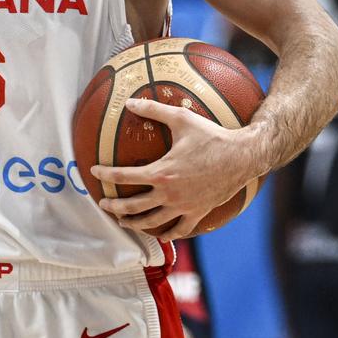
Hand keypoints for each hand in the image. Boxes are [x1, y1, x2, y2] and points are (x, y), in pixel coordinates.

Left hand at [90, 98, 260, 241]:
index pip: (124, 176)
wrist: (242, 156)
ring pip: (151, 222)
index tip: (94, 171)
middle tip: (103, 203)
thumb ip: (154, 110)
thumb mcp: (182, 119)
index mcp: (161, 172)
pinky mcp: (197, 213)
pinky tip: (158, 233)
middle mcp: (168, 193)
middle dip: (113, 206)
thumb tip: (130, 102)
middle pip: (132, 206)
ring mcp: (183, 206)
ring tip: (124, 221)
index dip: (106, 174)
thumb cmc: (212, 136)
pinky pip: (178, 230)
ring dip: (133, 223)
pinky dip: (166, 235)